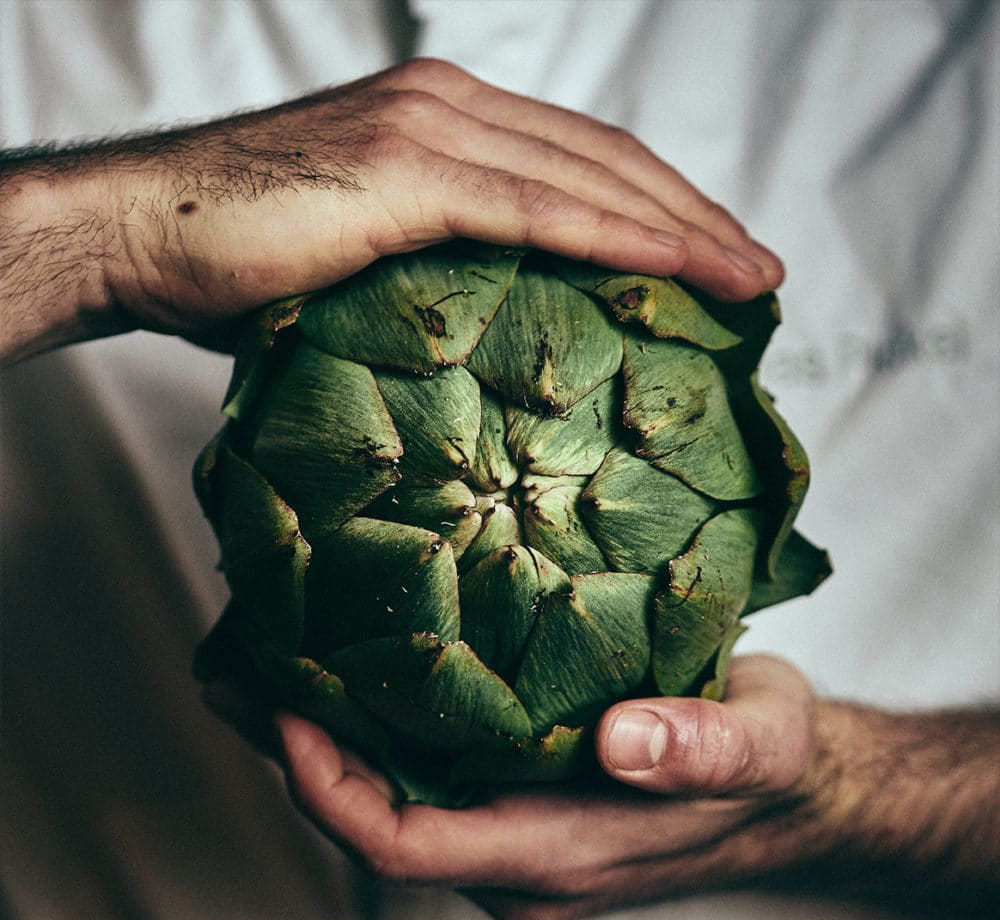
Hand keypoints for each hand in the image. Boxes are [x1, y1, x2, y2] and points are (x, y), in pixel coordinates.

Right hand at [2, 58, 782, 363]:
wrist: (142, 234)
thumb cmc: (240, 261)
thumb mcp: (365, 261)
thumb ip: (437, 268)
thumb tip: (490, 326)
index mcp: (443, 120)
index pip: (581, 159)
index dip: (660, 207)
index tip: (716, 257)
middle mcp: (449, 105)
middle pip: (607, 160)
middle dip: (696, 218)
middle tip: (759, 273)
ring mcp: (431, 130)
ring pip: (591, 178)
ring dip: (682, 230)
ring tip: (747, 280)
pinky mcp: (408, 171)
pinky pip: (541, 209)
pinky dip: (620, 240)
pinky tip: (681, 271)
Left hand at [272, 655, 822, 919]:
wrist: (794, 792)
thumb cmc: (777, 767)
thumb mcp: (767, 743)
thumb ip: (706, 750)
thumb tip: (624, 744)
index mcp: (557, 854)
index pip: (405, 845)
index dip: (328, 786)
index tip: (282, 704)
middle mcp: (514, 856)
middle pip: (370, 820)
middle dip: (293, 749)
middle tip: (231, 659)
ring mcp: (510, 830)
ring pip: (385, 792)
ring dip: (318, 730)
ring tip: (258, 650)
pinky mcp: (515, 794)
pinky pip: (418, 768)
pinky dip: (368, 720)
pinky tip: (345, 658)